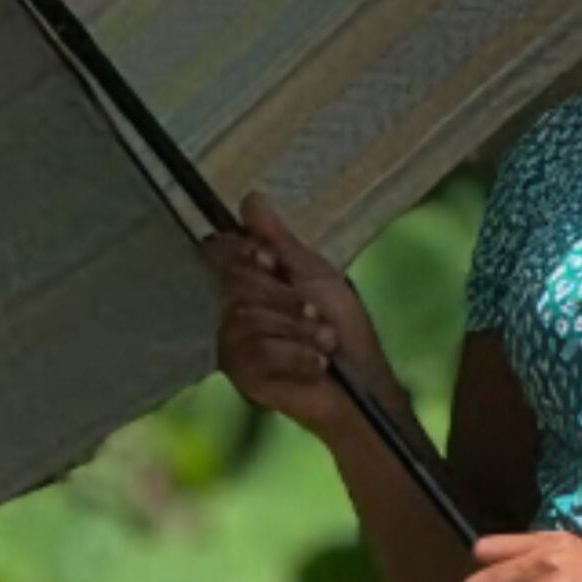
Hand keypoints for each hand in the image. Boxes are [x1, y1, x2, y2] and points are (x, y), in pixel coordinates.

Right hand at [201, 189, 392, 436]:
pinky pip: (255, 352)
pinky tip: (315, 365)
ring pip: (246, 319)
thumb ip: (279, 240)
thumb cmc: (344, 328)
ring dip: (298, 331)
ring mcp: (234, 343)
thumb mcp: (316, 275)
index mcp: (251, 282)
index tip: (272, 261)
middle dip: (286, 299)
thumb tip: (250, 197)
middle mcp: (233, 310)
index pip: (220, 251)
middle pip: (235, 284)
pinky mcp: (241, 375)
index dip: (243, 253)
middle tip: (317, 313)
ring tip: (325, 343)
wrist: (361, 383)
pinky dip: (295, 357)